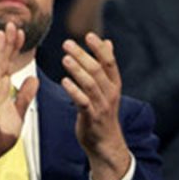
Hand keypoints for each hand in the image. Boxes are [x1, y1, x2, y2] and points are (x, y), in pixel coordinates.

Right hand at [0, 23, 36, 179]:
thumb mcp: (19, 113)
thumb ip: (25, 95)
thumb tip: (34, 78)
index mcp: (1, 90)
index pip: (8, 64)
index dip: (13, 48)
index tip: (20, 31)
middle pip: (1, 61)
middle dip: (7, 42)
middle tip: (12, 23)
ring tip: (2, 33)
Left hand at [61, 32, 130, 179]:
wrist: (106, 144)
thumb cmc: (102, 113)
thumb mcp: (107, 88)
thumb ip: (105, 66)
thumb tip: (108, 42)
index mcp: (114, 84)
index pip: (109, 62)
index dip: (99, 48)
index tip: (88, 35)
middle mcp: (110, 93)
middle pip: (97, 70)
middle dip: (83, 55)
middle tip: (67, 43)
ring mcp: (101, 106)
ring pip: (90, 84)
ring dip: (77, 70)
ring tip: (65, 58)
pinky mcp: (91, 118)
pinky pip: (83, 102)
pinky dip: (74, 91)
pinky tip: (64, 81)